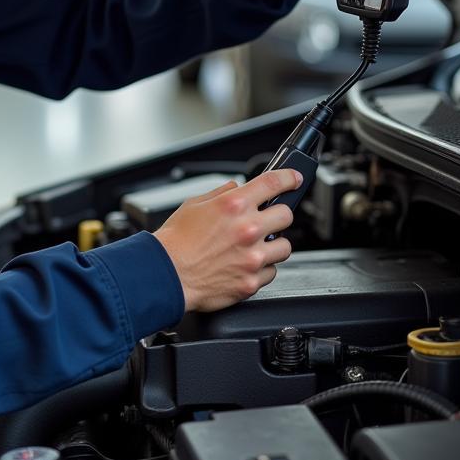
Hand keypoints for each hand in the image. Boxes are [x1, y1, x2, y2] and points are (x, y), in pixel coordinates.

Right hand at [153, 169, 300, 311]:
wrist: (166, 274)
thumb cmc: (175, 241)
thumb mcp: (193, 205)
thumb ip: (220, 194)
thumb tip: (236, 188)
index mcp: (233, 205)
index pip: (273, 183)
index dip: (289, 177)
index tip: (294, 179)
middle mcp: (247, 229)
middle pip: (286, 215)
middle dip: (277, 216)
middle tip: (265, 221)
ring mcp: (252, 257)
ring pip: (284, 246)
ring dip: (272, 245)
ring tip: (254, 247)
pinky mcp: (251, 281)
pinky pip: (271, 272)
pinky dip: (261, 269)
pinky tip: (244, 265)